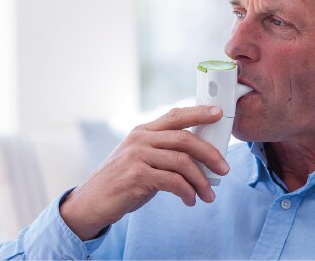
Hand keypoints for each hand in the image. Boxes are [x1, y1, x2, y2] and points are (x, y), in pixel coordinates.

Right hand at [59, 105, 228, 240]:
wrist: (90, 202)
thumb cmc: (120, 182)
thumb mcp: (140, 159)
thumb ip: (164, 153)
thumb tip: (200, 158)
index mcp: (142, 131)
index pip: (174, 116)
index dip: (198, 112)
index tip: (218, 113)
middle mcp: (140, 139)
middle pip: (184, 139)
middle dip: (209, 154)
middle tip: (224, 169)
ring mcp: (137, 157)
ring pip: (182, 162)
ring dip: (201, 180)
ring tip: (208, 195)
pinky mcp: (137, 176)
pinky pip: (173, 181)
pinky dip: (187, 192)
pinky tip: (190, 200)